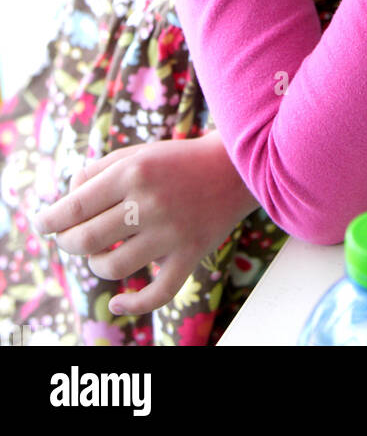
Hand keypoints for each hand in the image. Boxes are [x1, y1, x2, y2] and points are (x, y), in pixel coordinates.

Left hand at [33, 134, 258, 315]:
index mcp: (133, 172)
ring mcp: (171, 232)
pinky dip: (132, 304)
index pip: (75, 205)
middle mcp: (150, 202)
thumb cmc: (176, 161)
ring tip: (98, 256)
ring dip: (95, 265)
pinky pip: (157, 293)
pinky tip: (118, 301)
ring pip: (112, 267)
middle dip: (68, 243)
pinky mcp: (190, 254)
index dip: (50, 220)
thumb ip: (97, 172)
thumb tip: (66, 204)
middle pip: (87, 239)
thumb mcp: (136, 153)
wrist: (233, 168)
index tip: (42, 225)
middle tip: (69, 239)